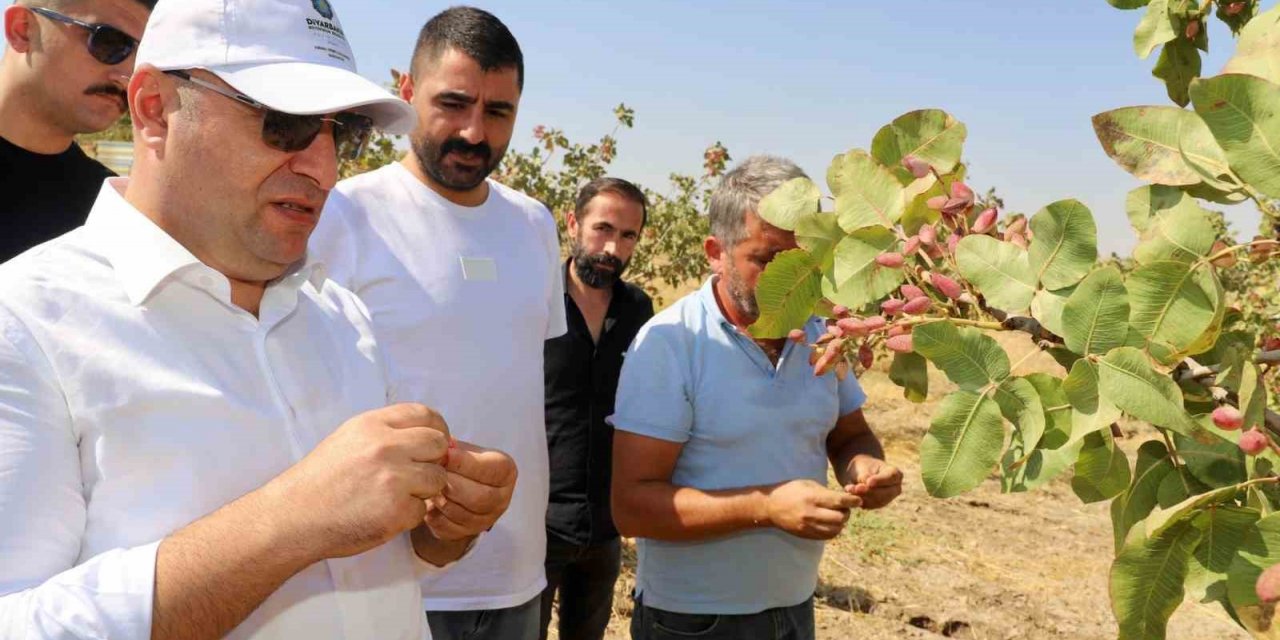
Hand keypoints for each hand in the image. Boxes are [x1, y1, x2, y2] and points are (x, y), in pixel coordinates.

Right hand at [266, 403, 450, 558]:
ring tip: (396, 496)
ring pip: (438, 478)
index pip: (425, 414)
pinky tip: (384, 515)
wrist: (292, 517)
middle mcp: (385, 446)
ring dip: (424, 490)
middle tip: (417, 475)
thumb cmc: (320, 481)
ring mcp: (393, 478)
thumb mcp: (349, 439)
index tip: (433, 445)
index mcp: (372, 425)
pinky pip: (422, 509)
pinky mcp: (397, 510)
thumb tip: (430, 435)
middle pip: (439, 445)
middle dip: (434, 460)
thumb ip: (387, 433)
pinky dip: (408, 516)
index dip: (437, 429)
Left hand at [422, 441, 516, 540]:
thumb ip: (455, 448)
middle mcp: (501, 499)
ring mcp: (485, 519)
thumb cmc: (460, 463)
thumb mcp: (462, 449)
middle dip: (452, 484)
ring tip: (427, 485)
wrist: (455, 484)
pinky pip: (447, 527)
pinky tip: (427, 501)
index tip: (444, 454)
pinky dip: (433, 514)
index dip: (465, 463)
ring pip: (461, 514)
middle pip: (479, 497)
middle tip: (432, 473)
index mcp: (506, 472)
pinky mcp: (465, 533)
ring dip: (441, 499)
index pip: (490, 470)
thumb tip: (442, 446)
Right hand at [765, 479, 859, 539]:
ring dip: (840, 522)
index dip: (852, 501)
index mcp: (812, 498)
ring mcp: (809, 527)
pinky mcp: (807, 535)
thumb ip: (826, 492)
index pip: (839, 501)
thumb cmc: (790, 491)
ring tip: (837, 515)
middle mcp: (811, 514)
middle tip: (844, 507)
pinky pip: (828, 536)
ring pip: (836, 529)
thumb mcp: (807, 484)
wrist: (770, 507)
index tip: (858, 500)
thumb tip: (844, 498)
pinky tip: (830, 523)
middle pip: (840, 518)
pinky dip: (833, 530)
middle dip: (847, 512)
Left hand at [843, 455, 901, 509]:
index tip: (869, 482)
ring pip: (877, 501)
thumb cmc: (862, 466)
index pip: (891, 477)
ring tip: (849, 488)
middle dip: (869, 491)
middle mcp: (895, 488)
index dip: (880, 481)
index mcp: (895, 474)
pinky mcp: (878, 505)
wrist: (858, 473)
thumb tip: (865, 486)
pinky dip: (859, 500)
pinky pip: (869, 506)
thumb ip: (865, 476)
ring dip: (862, 496)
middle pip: (886, 493)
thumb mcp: (863, 467)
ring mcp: (888, 498)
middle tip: (855, 488)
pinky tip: (850, 493)